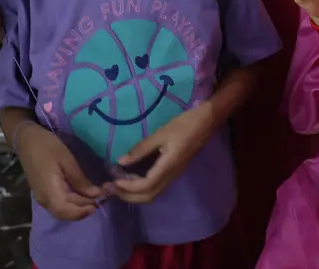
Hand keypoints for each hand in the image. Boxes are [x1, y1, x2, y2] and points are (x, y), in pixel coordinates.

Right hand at [17, 124, 104, 220]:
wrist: (27, 140)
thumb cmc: (48, 146)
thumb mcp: (67, 160)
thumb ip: (80, 180)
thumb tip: (95, 194)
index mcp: (48, 190)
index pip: (65, 211)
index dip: (81, 212)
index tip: (97, 205)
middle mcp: (44, 198)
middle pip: (64, 213)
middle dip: (83, 210)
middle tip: (101, 200)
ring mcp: (42, 196)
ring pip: (61, 210)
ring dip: (78, 208)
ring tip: (94, 198)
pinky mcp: (43, 192)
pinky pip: (58, 203)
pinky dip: (71, 203)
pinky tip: (82, 195)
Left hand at [106, 104, 220, 203]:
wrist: (207, 121)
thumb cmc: (184, 124)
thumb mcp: (161, 133)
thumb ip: (141, 148)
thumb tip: (121, 162)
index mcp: (168, 167)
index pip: (145, 186)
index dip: (128, 187)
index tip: (113, 181)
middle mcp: (171, 176)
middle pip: (148, 196)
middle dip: (128, 196)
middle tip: (111, 188)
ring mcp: (174, 175)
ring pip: (152, 193)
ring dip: (134, 193)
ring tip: (119, 183)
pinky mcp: (174, 171)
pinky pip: (156, 186)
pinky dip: (142, 187)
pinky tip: (133, 176)